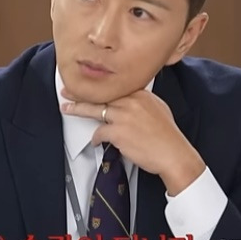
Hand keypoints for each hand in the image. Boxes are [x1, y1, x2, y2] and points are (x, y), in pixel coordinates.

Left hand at [60, 88, 205, 195]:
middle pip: (101, 95)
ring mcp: (124, 116)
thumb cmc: (168, 136)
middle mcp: (132, 101)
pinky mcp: (118, 132)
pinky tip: (95, 141)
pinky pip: (99, 132)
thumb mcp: (159, 109)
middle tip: (67, 91)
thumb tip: (131, 101)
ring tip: (67, 108)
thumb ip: (142, 101)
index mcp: (141, 94)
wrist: (174, 154)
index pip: (114, 86)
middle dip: (81, 93)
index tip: (88, 85)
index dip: (99, 86)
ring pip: (95, 110)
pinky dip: (95, 138)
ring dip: (78, 110)